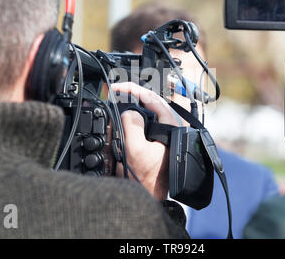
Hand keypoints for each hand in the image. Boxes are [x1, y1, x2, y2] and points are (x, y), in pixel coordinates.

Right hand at [110, 82, 177, 200]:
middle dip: (129, 99)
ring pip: (143, 114)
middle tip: (114, 96)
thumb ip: (131, 125)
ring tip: (115, 113)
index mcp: (170, 126)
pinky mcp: (156, 140)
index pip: (152, 98)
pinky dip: (129, 124)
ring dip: (128, 113)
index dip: (132, 89)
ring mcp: (163, 134)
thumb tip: (129, 111)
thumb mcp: (135, 150)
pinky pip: (141, 125)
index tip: (116, 88)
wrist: (150, 196)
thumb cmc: (147, 179)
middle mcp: (169, 127)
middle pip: (147, 103)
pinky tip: (121, 129)